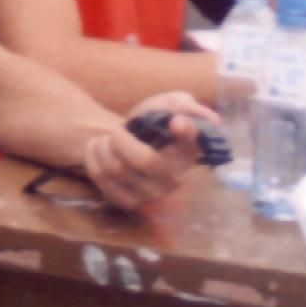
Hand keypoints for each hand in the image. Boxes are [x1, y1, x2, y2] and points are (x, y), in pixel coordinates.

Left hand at [85, 92, 216, 210]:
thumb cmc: (151, 122)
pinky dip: (93, 157)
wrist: (125, 142)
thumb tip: (211, 120)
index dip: (186, 132)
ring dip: (104, 146)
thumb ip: (185, 105)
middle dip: (121, 139)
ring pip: (118, 168)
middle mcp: (175, 179)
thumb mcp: (167, 104)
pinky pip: (102, 178)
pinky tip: (96, 148)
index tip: (175, 122)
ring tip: (105, 140)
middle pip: (146, 160)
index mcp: (189, 152)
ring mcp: (151, 195)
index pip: (193, 143)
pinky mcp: (127, 202)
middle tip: (115, 130)